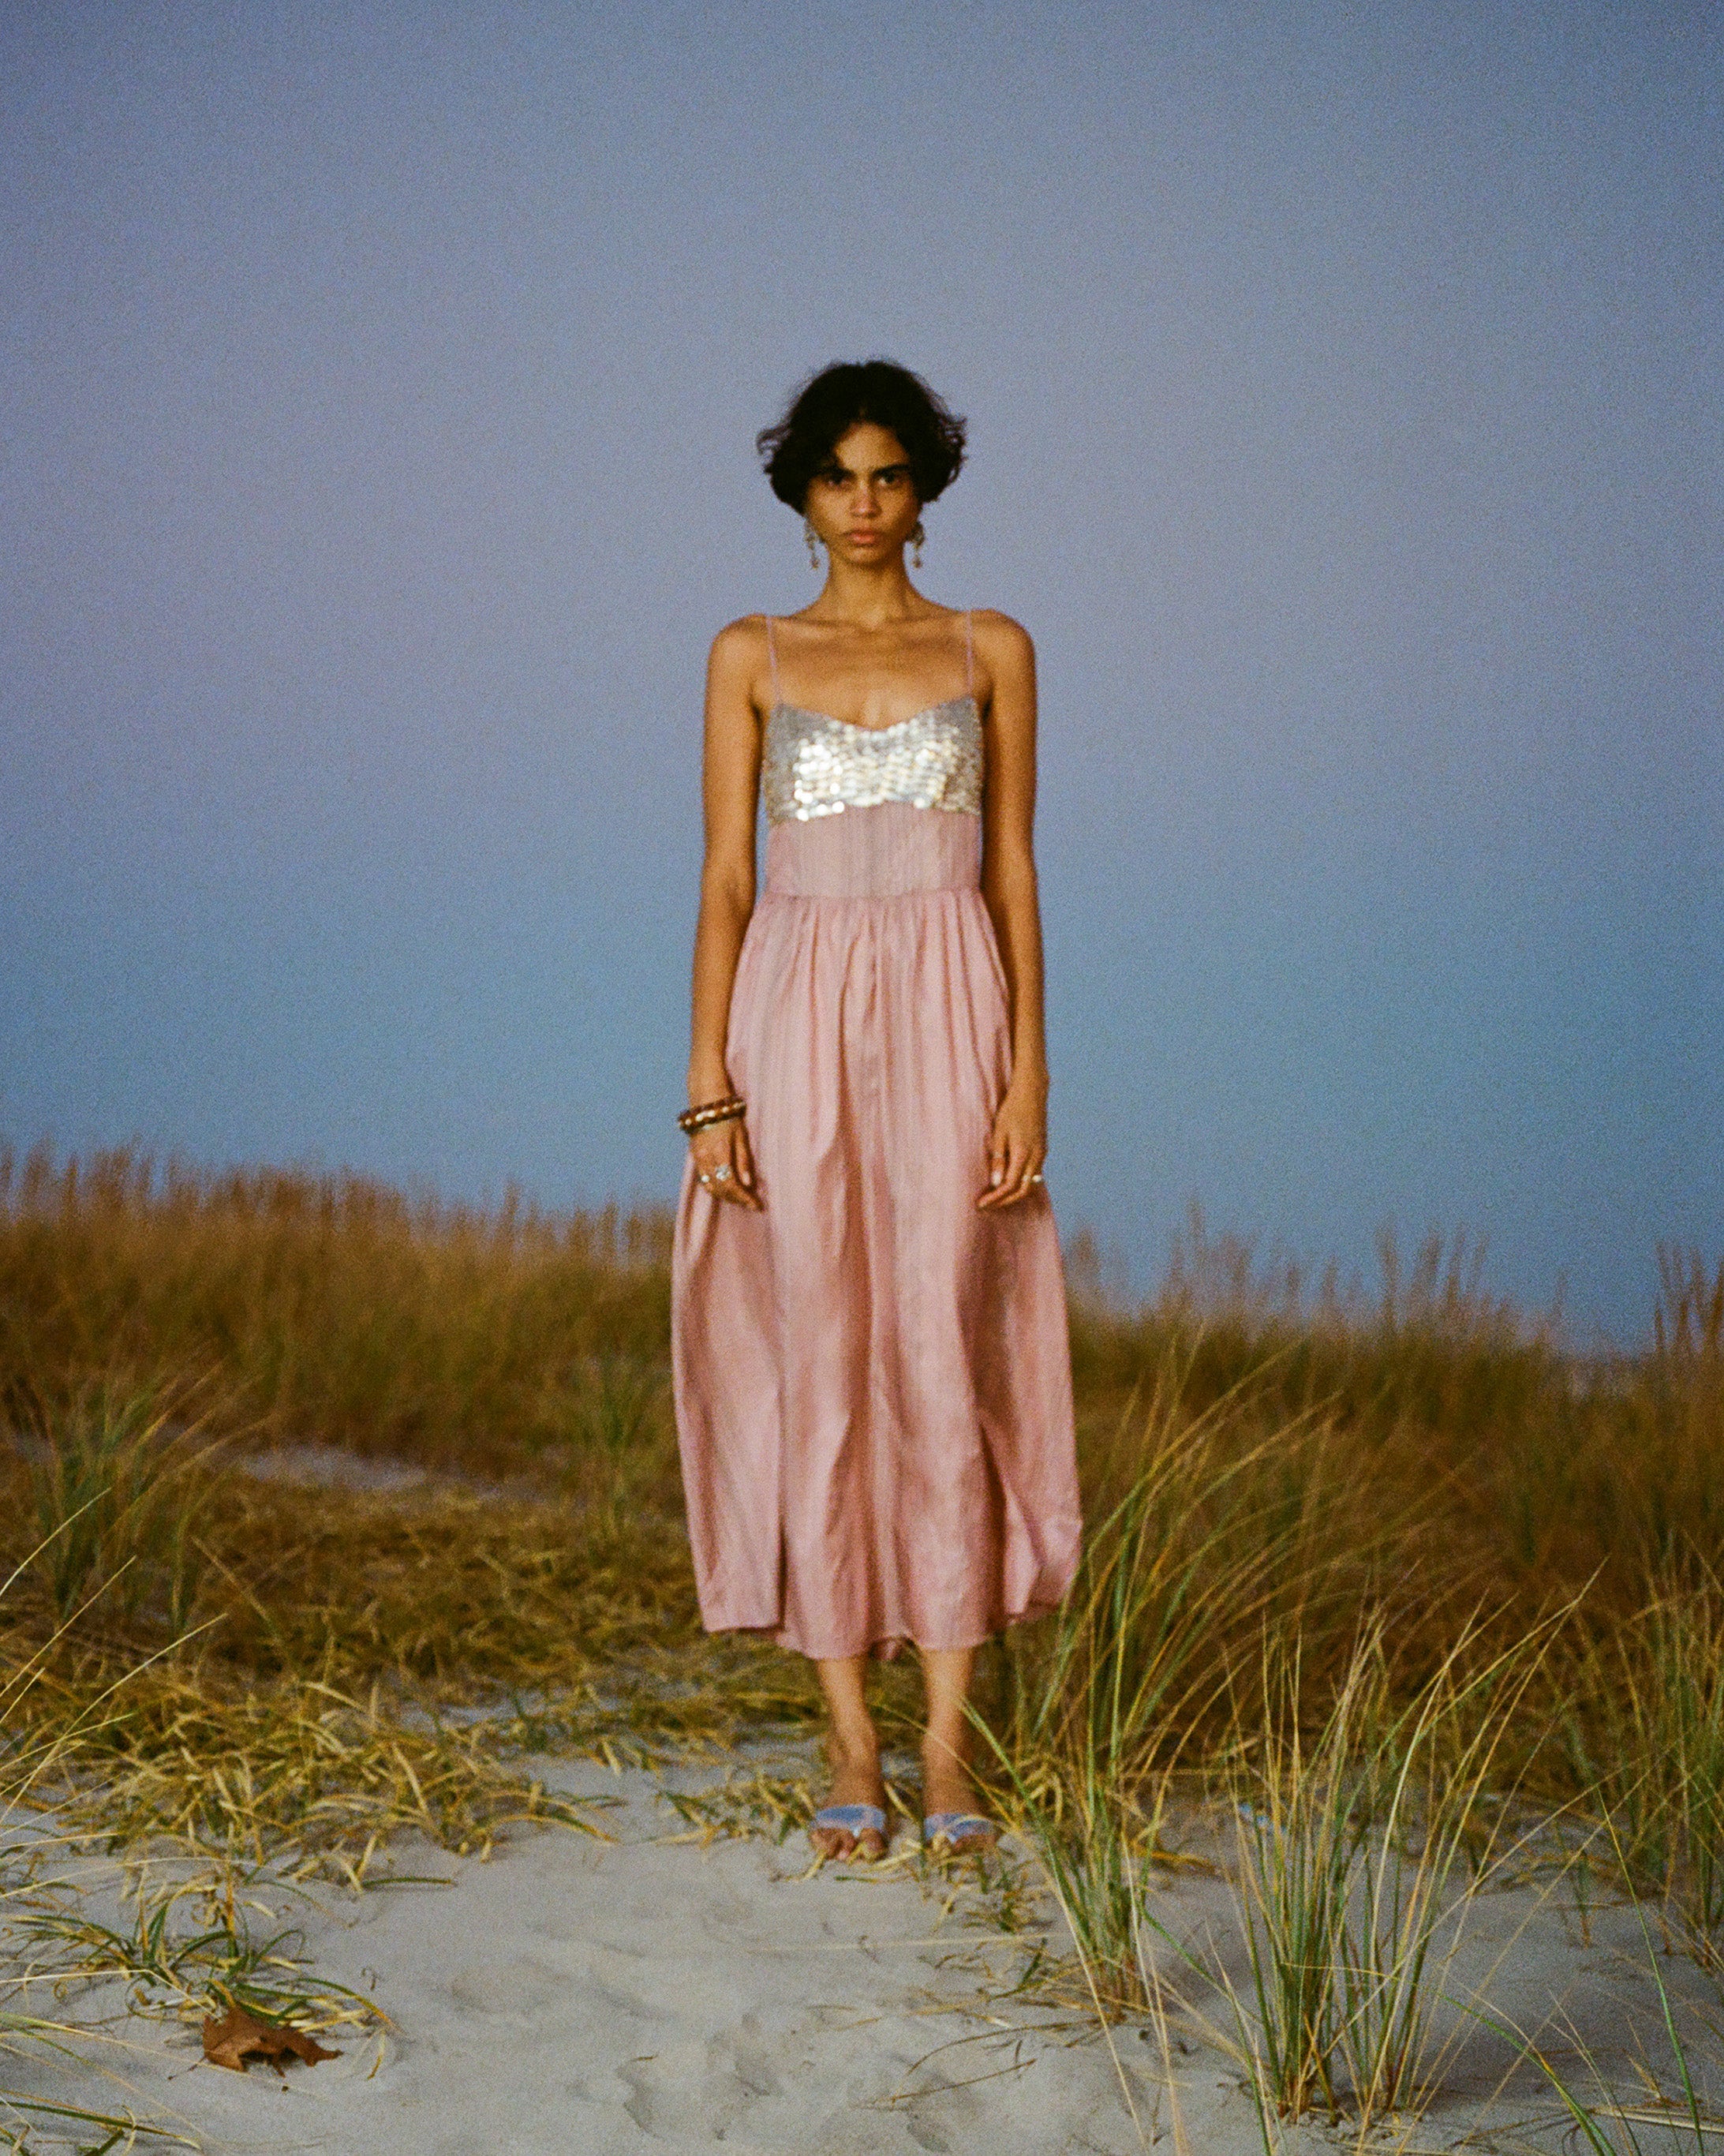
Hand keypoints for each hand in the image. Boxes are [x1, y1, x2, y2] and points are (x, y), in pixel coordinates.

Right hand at [690, 1112, 761, 1209]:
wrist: (707, 1103)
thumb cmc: (729, 1117)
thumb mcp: (741, 1136)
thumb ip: (743, 1160)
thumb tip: (748, 1184)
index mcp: (720, 1153)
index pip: (731, 1184)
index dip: (744, 1198)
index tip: (756, 1205)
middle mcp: (706, 1158)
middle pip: (720, 1189)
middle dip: (736, 1199)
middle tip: (751, 1203)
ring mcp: (698, 1159)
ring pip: (709, 1187)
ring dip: (725, 1196)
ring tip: (740, 1198)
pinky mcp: (694, 1157)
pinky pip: (703, 1180)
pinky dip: (714, 1188)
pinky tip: (725, 1189)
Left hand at [976, 1078, 1046, 1209]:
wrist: (1032, 1093)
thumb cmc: (1012, 1110)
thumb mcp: (999, 1133)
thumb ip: (998, 1159)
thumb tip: (996, 1183)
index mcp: (1023, 1154)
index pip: (1009, 1186)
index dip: (995, 1197)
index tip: (981, 1203)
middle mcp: (1036, 1158)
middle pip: (1023, 1190)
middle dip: (1005, 1201)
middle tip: (988, 1205)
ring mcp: (1042, 1155)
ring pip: (1030, 1184)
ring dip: (1014, 1194)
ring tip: (997, 1198)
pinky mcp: (1042, 1151)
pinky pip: (1034, 1175)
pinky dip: (1022, 1184)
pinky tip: (1010, 1184)